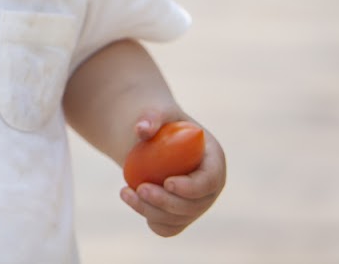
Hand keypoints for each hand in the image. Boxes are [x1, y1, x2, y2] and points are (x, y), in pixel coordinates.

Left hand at [120, 109, 226, 236]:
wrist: (151, 136)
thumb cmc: (159, 121)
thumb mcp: (157, 111)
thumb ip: (151, 116)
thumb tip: (141, 130)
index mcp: (213, 160)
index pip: (210, 181)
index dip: (192, 187)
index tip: (168, 182)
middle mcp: (209, 186)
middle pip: (195, 206)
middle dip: (167, 202)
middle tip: (140, 188)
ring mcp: (195, 203)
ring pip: (178, 219)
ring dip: (151, 211)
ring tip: (125, 192)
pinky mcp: (178, 214)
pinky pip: (167, 228)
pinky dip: (149, 218)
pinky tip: (131, 199)